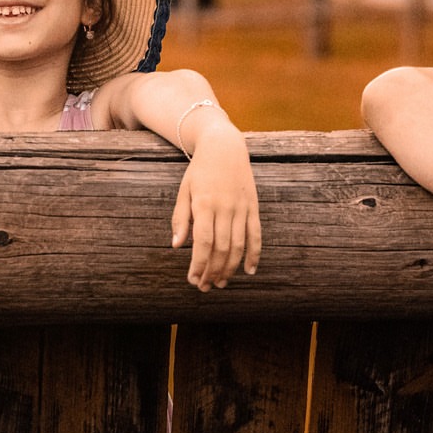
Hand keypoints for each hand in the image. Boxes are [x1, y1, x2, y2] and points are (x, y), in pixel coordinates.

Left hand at [172, 123, 261, 289]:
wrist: (224, 146)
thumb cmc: (200, 170)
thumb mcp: (184, 190)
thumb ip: (180, 218)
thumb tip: (176, 246)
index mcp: (205, 204)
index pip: (203, 242)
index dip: (198, 264)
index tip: (193, 280)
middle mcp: (225, 207)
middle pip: (221, 248)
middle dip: (212, 271)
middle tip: (205, 287)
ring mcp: (241, 207)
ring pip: (239, 246)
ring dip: (230, 268)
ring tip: (221, 283)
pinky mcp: (253, 207)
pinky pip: (256, 235)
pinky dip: (254, 254)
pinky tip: (249, 270)